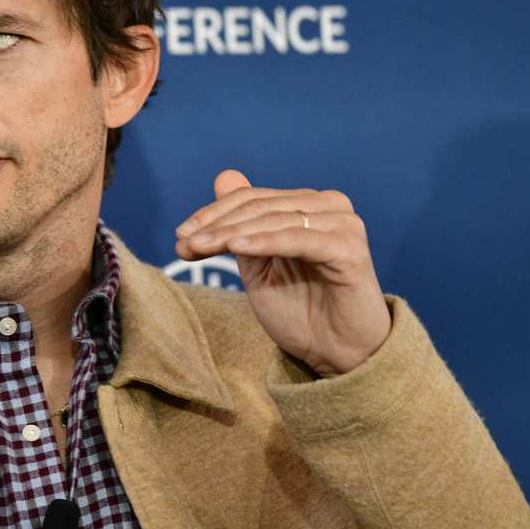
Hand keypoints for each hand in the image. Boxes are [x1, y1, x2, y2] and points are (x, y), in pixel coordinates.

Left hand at [175, 170, 390, 375]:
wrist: (336, 353)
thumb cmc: (300, 310)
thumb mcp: (259, 265)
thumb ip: (242, 224)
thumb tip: (224, 175)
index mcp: (308, 205)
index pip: (251, 198)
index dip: (212, 214)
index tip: (180, 236)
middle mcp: (329, 207)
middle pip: (259, 206)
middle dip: (216, 225)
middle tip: (183, 245)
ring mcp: (343, 225)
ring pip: (274, 220)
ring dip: (230, 233)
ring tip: (198, 247)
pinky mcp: (349, 249)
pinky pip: (297, 239)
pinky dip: (263, 241)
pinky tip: (235, 247)